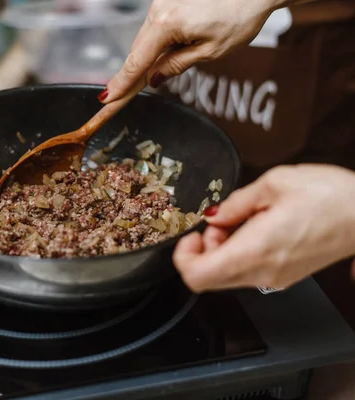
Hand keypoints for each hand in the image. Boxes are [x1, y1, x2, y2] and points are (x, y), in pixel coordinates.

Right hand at [98, 0, 287, 102]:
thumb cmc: (240, 16)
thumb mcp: (210, 51)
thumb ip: (176, 65)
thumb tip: (153, 79)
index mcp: (167, 24)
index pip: (137, 62)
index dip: (121, 83)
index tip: (106, 98)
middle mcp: (158, 9)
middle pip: (138, 49)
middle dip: (135, 71)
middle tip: (122, 96)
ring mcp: (161, 1)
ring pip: (146, 37)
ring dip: (151, 54)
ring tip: (176, 59)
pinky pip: (155, 25)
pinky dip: (159, 40)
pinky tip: (179, 42)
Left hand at [172, 164, 354, 292]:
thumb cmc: (331, 196)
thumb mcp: (275, 183)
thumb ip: (235, 203)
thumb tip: (214, 215)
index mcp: (255, 250)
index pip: (198, 276)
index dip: (183, 257)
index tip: (191, 234)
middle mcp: (263, 272)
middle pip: (208, 277)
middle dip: (203, 249)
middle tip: (218, 222)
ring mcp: (274, 279)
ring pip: (226, 275)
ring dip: (221, 249)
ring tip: (241, 219)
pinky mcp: (284, 277)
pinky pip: (246, 272)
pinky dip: (238, 252)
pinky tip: (254, 228)